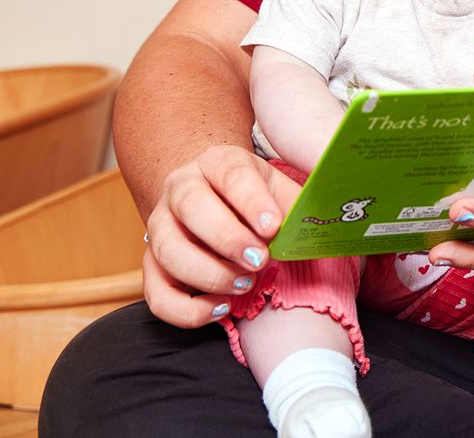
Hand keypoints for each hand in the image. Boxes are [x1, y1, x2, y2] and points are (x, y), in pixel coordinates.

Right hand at [140, 144, 302, 327]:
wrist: (210, 197)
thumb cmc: (251, 197)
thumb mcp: (276, 188)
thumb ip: (296, 205)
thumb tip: (322, 226)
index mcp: (215, 162)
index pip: (230, 174)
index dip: (251, 202)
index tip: (273, 226)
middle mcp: (179, 190)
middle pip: (191, 207)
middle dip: (227, 238)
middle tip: (260, 260)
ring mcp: (160, 228)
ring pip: (168, 252)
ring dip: (209, 274)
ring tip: (244, 285)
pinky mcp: (151, 267)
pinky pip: (156, 295)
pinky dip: (186, 310)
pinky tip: (221, 309)